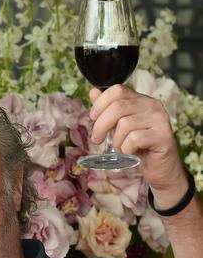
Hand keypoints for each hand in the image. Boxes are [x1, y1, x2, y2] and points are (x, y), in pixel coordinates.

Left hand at [89, 85, 187, 207]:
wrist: (159, 167)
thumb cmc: (138, 146)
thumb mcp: (118, 126)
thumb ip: (107, 109)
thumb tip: (93, 92)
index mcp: (141, 100)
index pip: (117, 90)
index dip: (100, 103)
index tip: (92, 118)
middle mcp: (152, 105)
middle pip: (117, 107)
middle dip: (100, 125)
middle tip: (96, 139)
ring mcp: (160, 120)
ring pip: (124, 124)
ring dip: (116, 141)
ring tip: (119, 148)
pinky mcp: (163, 136)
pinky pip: (134, 139)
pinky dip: (126, 148)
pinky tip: (129, 152)